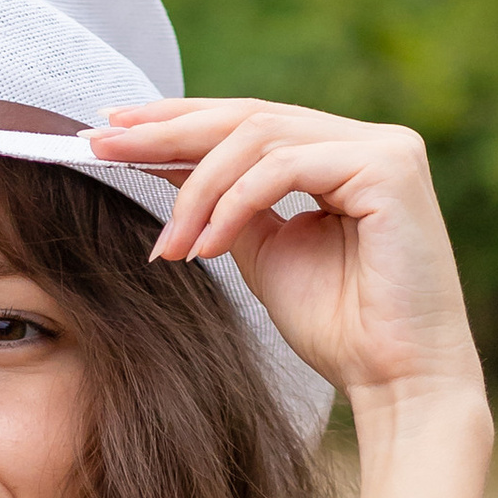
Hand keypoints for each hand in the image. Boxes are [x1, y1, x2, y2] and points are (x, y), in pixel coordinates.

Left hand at [88, 99, 484, 417]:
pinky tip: (204, 248)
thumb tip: (164, 163)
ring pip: (258, 138)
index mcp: (340, 153)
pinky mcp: (390, 166)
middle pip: (248, 117)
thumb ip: (229, 205)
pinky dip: (233, 205)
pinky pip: (283, 168)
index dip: (177, 121)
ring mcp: (384, 148)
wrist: (396, 380)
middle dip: (167, 131)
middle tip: (101, 142)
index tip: (111, 129)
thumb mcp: (265, 252)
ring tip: (167, 245)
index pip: (248, 122)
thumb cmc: (340, 329)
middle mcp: (367, 140)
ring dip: (196, 190)